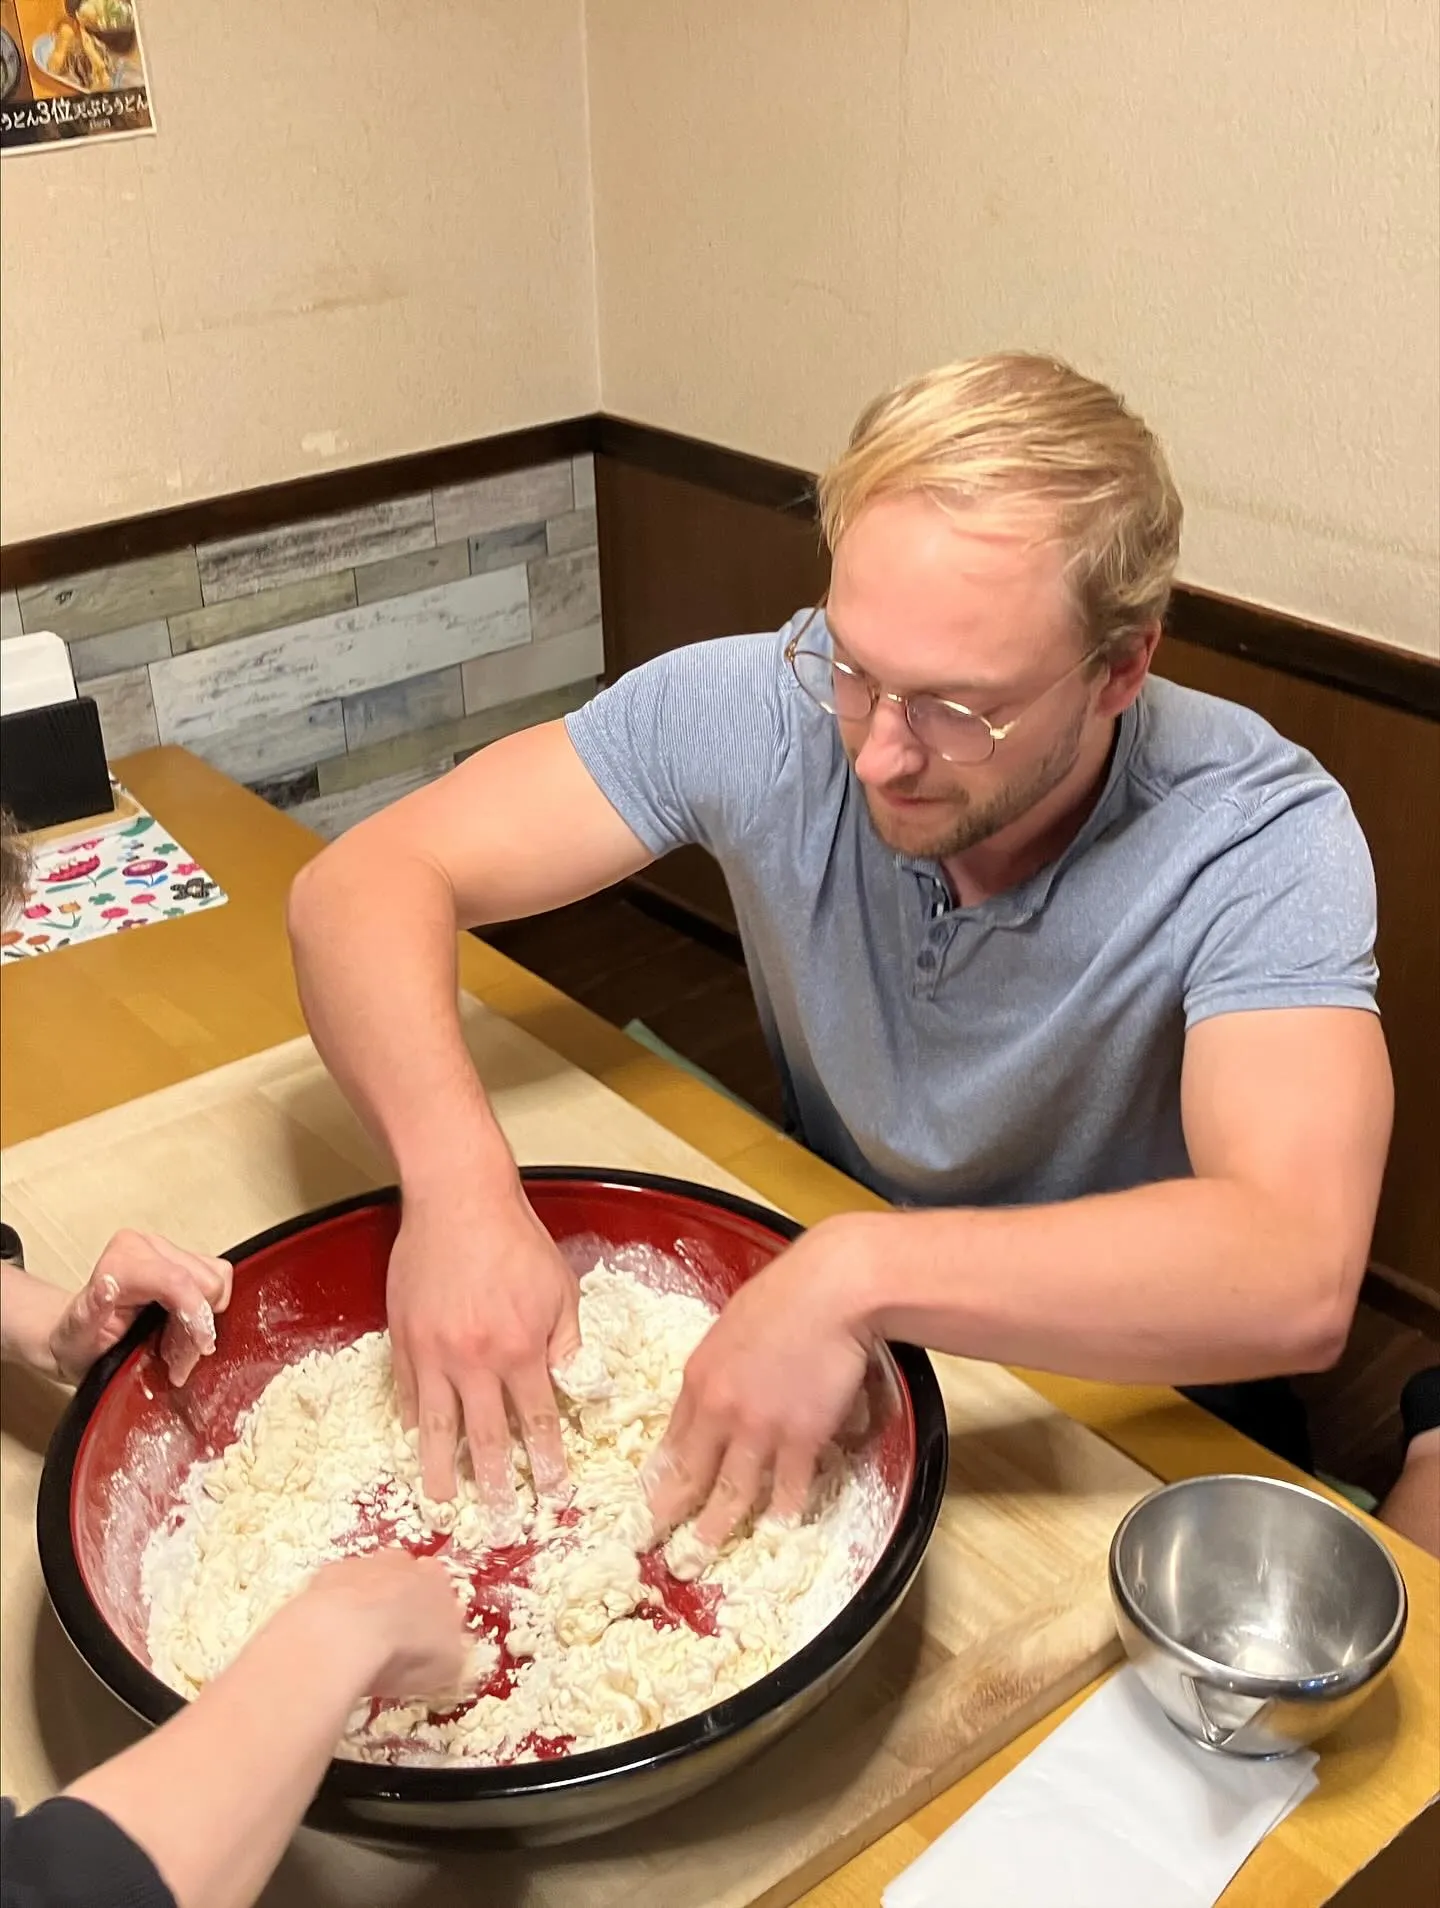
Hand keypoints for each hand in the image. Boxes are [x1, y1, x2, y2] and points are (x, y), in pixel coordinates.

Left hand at [50, 1231, 232, 1386]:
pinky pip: (218, 1278)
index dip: (197, 1315)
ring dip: (204, 1319)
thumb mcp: (78, 1335)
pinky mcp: (185, 1260)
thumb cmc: (80, 1341)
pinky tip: (187, 1328)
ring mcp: (169, 1251)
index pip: (178, 1280)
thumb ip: (91, 1311)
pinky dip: (209, 1310)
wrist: (82, 1340)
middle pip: (204, 1281)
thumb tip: (107, 1286)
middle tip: (177, 1355)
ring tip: (178, 1344)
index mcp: (122, 1258)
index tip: (199, 1346)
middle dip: (198, 1324)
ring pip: (217, 1279)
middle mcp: (148, 1247)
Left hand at [304, 1550, 470, 1702]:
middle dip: (397, 1607)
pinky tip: (328, 1642)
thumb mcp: (449, 1665)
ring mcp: (360, 1565)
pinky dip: (332, 1612)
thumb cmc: (405, 1651)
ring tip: (354, 1649)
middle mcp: (401, 1563)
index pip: (439, 1592)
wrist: (344, 1636)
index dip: (431, 1619)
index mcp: (437, 1579)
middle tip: (389, 1645)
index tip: (422, 1646)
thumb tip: (449, 1650)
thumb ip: (452, 1649)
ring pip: (365, 1584)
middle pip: (402, 1582)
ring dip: (362, 1608)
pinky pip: (333, 1593)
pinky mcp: (323, 1575)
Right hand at [387, 1182, 580, 1504]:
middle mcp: (474, 1360)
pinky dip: (414, 1424)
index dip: (545, 1464)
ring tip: (443, 1505)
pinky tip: (417, 1446)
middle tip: (500, 1526)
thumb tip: (578, 1390)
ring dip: (442, 1471)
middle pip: (484, 1438)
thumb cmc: (515, 1240)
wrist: (456, 1199)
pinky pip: (409, 1395)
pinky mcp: (403, 1340)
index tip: (552, 1499)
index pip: (536, 1423)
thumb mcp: (559, 1290)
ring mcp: (433, 1353)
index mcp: (519, 1349)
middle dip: (494, 1487)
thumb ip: (568, 1344)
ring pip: (437, 1427)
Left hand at [643, 1221, 874, 1550]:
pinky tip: (775, 1532)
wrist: (829, 1291)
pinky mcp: (801, 1437)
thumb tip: (721, 1384)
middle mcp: (720, 1410)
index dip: (659, 1476)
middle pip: (690, 1475)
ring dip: (712, 1531)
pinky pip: (788, 1487)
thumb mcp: (732, 1325)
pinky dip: (782, 1512)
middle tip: (651, 1546)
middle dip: (667, 1515)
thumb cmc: (785, 1295)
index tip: (648, 1500)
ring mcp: (760, 1428)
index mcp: (698, 1379)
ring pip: (731, 1493)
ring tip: (696, 1561)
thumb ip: (720, 1363)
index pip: (671, 1440)